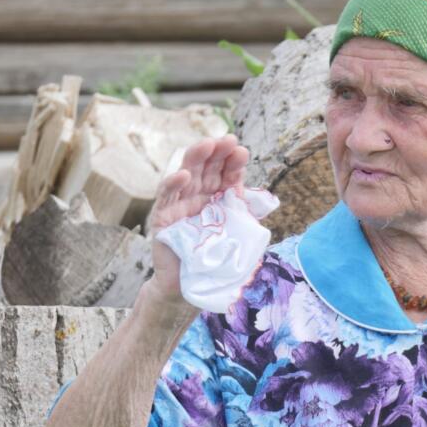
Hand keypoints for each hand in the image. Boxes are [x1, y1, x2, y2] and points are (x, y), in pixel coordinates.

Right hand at [145, 135, 249, 302]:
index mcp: (218, 198)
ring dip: (196, 158)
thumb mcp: (238, 235)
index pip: (226, 174)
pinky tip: (183, 175)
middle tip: (226, 140)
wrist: (193, 286)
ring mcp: (179, 205)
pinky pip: (167, 197)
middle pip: (207, 168)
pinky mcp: (163, 218)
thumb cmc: (217, 262)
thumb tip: (264, 199)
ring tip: (207, 145)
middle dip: (217, 152)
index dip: (233, 162)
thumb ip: (246, 215)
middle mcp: (199, 196)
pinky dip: (173, 184)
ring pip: (187, 175)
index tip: (241, 151)